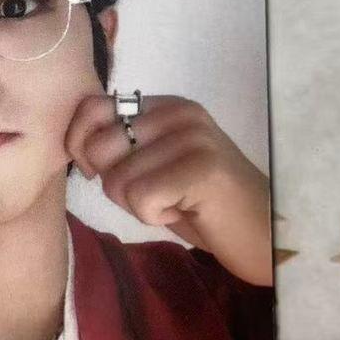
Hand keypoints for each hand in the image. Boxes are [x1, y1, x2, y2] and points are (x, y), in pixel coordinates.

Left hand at [64, 92, 273, 286]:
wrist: (264, 233)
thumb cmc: (203, 206)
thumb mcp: (155, 166)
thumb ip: (121, 148)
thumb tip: (74, 145)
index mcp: (165, 106)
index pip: (91, 108)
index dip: (80, 145)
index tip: (101, 172)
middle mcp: (179, 113)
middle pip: (98, 148)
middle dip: (115, 185)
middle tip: (155, 194)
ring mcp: (193, 137)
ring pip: (117, 179)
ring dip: (138, 205)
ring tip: (175, 201)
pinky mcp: (203, 168)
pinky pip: (140, 198)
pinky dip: (155, 216)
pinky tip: (185, 211)